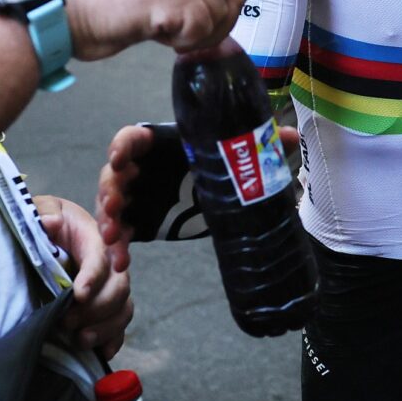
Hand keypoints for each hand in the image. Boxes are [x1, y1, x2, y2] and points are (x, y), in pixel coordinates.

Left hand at [36, 195, 133, 360]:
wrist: (48, 231)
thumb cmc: (44, 220)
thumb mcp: (41, 208)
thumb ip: (44, 211)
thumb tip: (50, 223)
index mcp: (94, 237)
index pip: (100, 258)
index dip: (93, 277)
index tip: (78, 294)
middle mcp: (110, 263)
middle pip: (119, 287)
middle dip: (97, 308)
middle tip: (68, 321)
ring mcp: (110, 286)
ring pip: (123, 308)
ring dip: (106, 327)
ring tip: (80, 340)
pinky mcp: (107, 305)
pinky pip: (120, 325)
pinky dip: (113, 339)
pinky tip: (100, 352)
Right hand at [57, 0, 246, 59]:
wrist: (51, 7)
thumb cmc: (89, 0)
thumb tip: (214, 2)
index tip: (213, 15)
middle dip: (223, 20)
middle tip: (191, 35)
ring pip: (222, 11)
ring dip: (199, 34)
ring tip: (164, 33)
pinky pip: (202, 28)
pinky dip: (184, 42)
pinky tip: (156, 36)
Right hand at [96, 122, 298, 244]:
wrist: (221, 199)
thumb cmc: (223, 167)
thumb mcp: (241, 155)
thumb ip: (261, 145)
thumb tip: (292, 137)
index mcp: (163, 145)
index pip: (133, 138)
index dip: (122, 146)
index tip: (119, 158)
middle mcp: (144, 168)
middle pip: (116, 173)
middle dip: (110, 188)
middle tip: (114, 205)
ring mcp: (139, 195)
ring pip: (114, 204)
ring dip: (109, 220)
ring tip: (114, 237)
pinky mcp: (142, 221)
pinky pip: (124, 232)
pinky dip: (120, 247)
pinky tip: (122, 263)